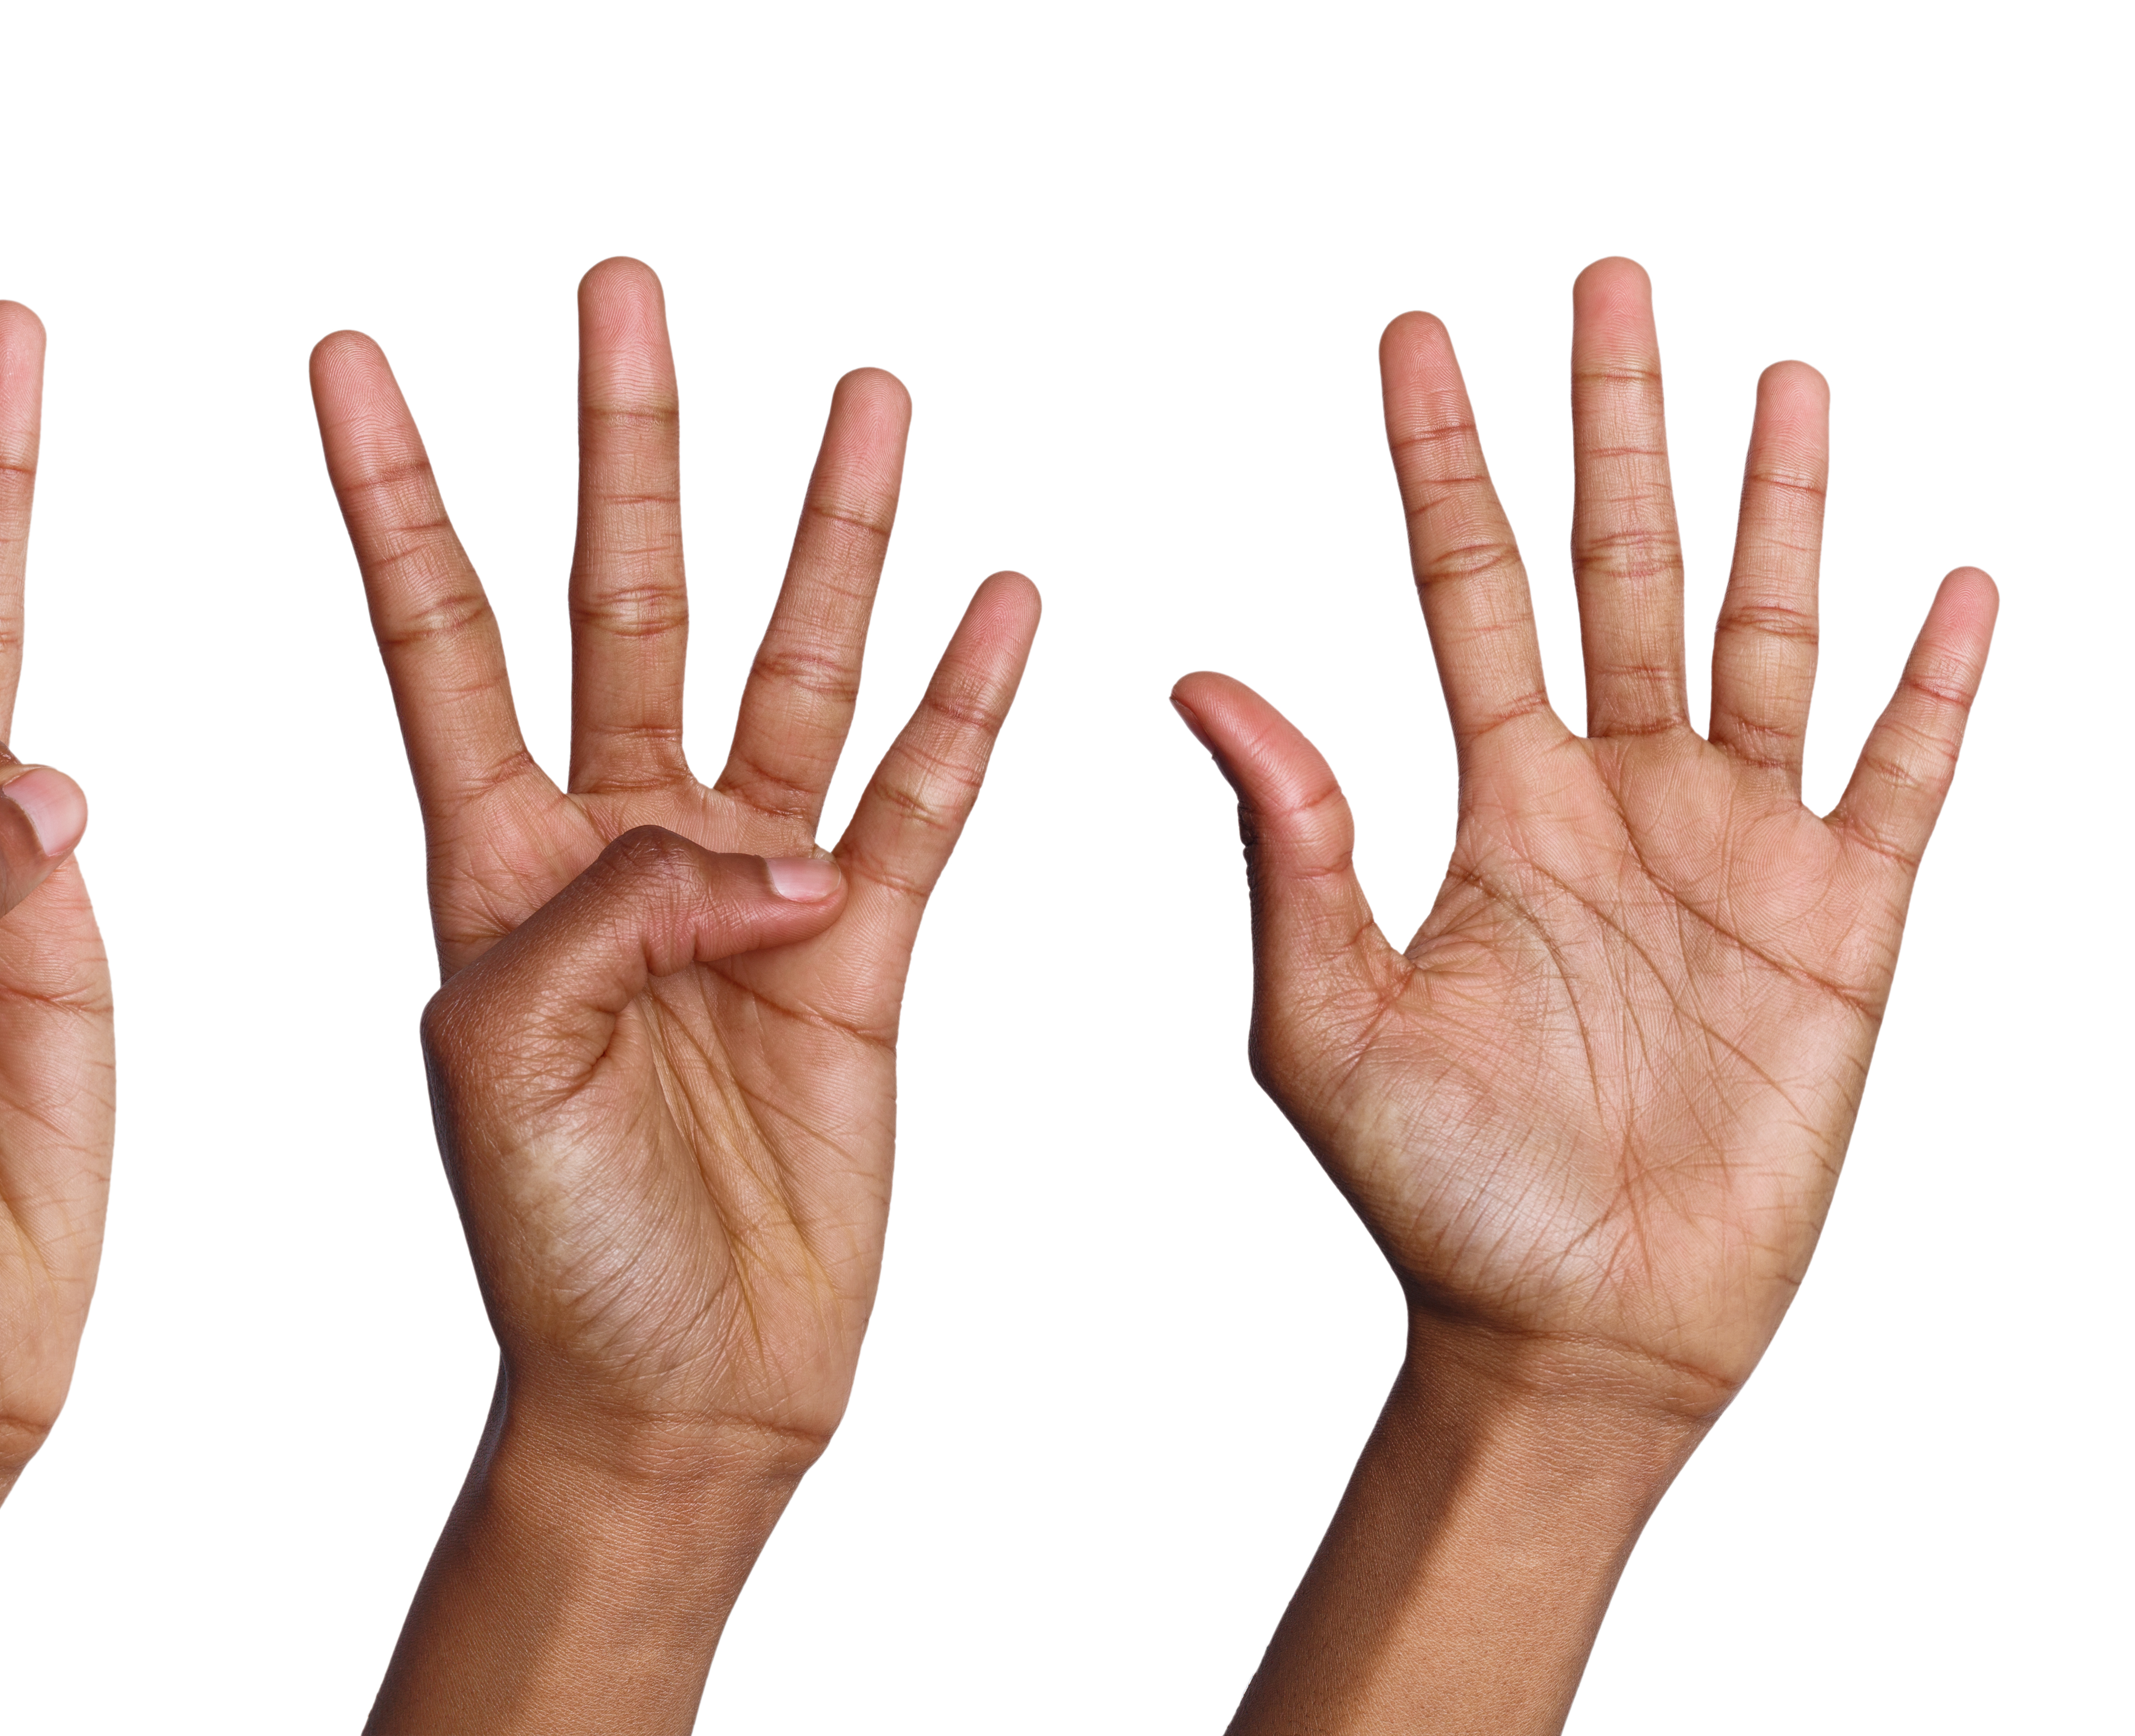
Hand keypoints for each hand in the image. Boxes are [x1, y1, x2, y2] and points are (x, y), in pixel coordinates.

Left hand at [307, 262, 1036, 1731]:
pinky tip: (997, 590)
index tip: (349, 358)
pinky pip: (922, 796)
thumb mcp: (505, 1071)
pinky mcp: (862, 955)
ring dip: (827, 530)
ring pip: (789, 663)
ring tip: (865, 390)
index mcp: (489, 867)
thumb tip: (764, 849)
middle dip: (624, 444)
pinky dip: (965, 697)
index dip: (394, 497)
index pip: (436, 633)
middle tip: (622, 293)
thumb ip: (606, 926)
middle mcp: (614, 849)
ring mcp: (746, 892)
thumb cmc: (551, 1250)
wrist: (674, 1394)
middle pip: (620, 596)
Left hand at [1189, 261, 1994, 1734]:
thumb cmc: (1433, 1195)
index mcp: (1493, 812)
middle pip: (1617, 565)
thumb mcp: (1320, 1022)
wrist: (1564, 1327)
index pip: (1464, 584)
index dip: (1443, 461)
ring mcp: (1736, 852)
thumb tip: (1201, 684)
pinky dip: (1936, 684)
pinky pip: (1902, 776)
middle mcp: (1614, 801)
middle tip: (1608, 280)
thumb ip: (1282, 851)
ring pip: (1762, 632)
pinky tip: (1955, 583)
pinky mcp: (1843, 926)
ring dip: (1777, 507)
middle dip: (1615, 425)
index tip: (1418, 336)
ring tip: (1780, 374)